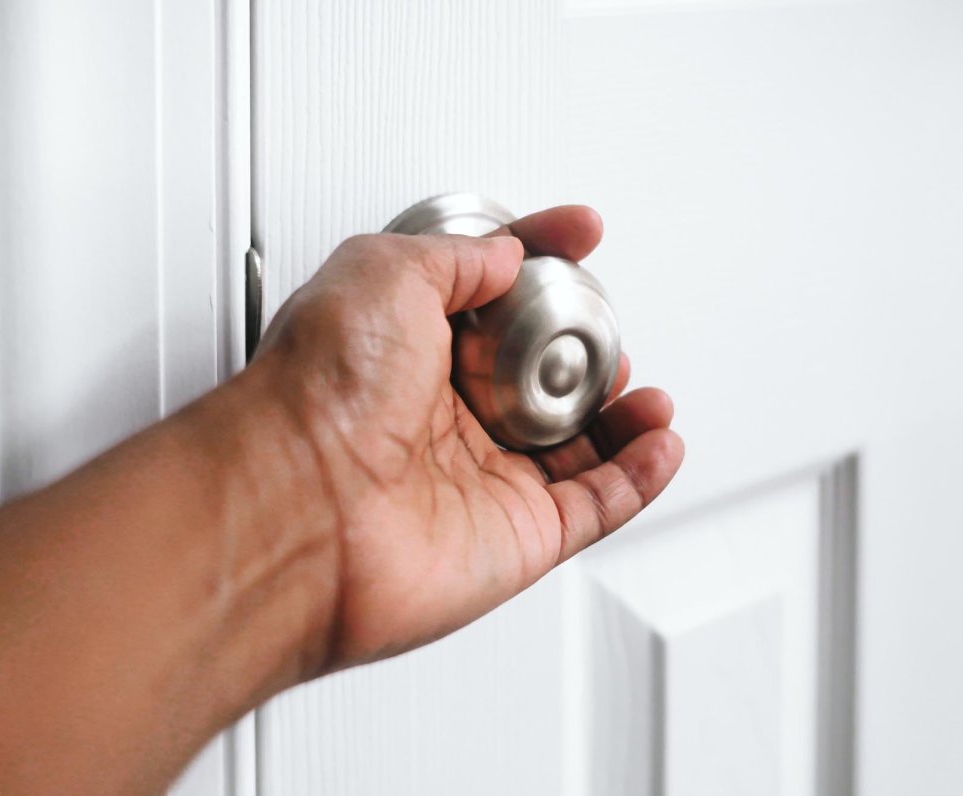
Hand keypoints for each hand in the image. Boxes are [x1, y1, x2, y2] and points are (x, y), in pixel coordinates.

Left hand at [254, 205, 683, 669]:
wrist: (303, 506)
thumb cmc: (322, 393)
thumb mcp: (384, 271)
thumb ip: (457, 258)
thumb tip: (506, 255)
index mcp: (411, 352)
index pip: (496, 300)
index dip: (542, 263)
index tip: (579, 236)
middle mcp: (444, 418)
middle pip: (540, 380)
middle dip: (585, 354)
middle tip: (604, 334)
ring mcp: (482, 480)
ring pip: (576, 447)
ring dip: (624, 417)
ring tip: (645, 393)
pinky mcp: (517, 538)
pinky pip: (597, 505)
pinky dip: (640, 476)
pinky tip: (659, 443)